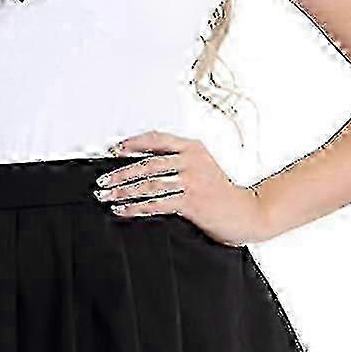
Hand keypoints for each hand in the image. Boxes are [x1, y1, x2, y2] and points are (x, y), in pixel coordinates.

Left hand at [94, 131, 265, 246]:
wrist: (247, 212)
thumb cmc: (222, 192)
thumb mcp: (202, 167)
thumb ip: (178, 162)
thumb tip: (141, 166)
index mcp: (193, 147)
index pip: (157, 139)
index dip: (133, 144)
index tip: (114, 151)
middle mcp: (192, 160)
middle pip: (147, 164)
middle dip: (120, 173)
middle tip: (103, 181)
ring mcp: (192, 181)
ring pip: (148, 184)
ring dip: (123, 191)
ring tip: (107, 196)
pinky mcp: (191, 201)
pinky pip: (156, 203)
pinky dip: (135, 207)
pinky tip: (123, 210)